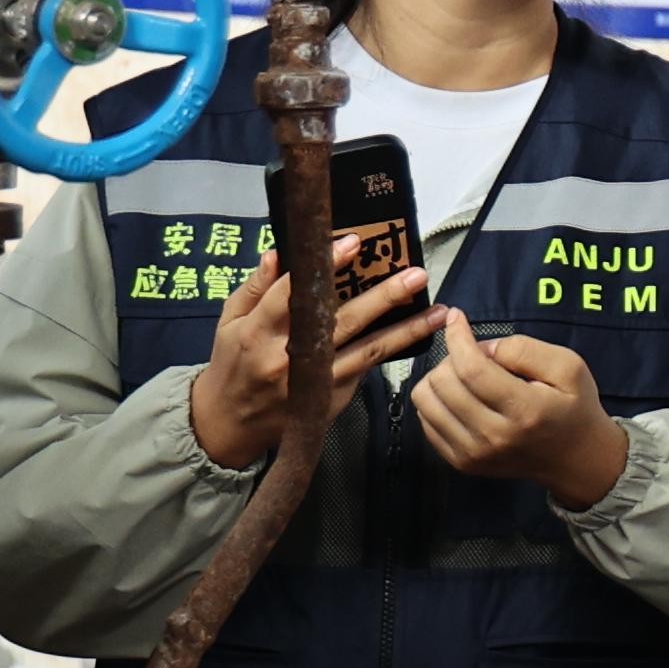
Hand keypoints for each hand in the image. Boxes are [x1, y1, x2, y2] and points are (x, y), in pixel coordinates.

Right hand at [184, 229, 430, 468]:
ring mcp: (313, 384)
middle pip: (342, 323)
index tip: (352, 242)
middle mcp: (288, 359)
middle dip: (382, 297)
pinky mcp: (329, 401)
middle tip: (415, 274)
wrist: (229, 425)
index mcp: (256, 333)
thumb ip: (255, 288)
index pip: (293, 293)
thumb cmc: (232, 363)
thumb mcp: (229, 322)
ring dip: (406, 331)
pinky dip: (391, 351)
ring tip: (438, 311)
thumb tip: (278, 252)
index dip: (324, 267)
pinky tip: (418, 333)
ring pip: (366, 352)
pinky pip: (364, 370)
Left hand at [410, 324, 632, 509]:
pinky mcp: (462, 463)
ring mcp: (474, 455)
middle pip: (443, 384)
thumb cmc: (573, 407)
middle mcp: (494, 437)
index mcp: (524, 411)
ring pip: (426, 403)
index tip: (457, 318)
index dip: (457, 337)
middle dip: (451, 356)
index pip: (472, 369)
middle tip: (473, 354)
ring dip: (438, 379)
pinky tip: (459, 397)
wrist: (574, 458)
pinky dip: (437, 402)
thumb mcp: (568, 367)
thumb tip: (482, 347)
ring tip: (463, 375)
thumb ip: (525, 350)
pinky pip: (426, 423)